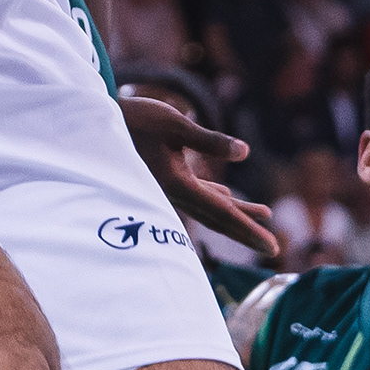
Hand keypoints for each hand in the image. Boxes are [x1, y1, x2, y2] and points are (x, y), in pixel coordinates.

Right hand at [121, 89, 283, 262]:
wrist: (95, 125)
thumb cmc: (132, 120)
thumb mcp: (173, 123)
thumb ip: (209, 140)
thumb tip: (245, 153)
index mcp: (178, 184)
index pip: (222, 213)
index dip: (249, 230)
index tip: (272, 246)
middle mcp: (175, 193)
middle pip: (219, 218)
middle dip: (247, 231)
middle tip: (273, 248)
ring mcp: (171, 188)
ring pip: (212, 207)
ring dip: (238, 213)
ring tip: (265, 215)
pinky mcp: (167, 178)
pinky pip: (200, 195)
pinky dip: (219, 199)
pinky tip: (230, 198)